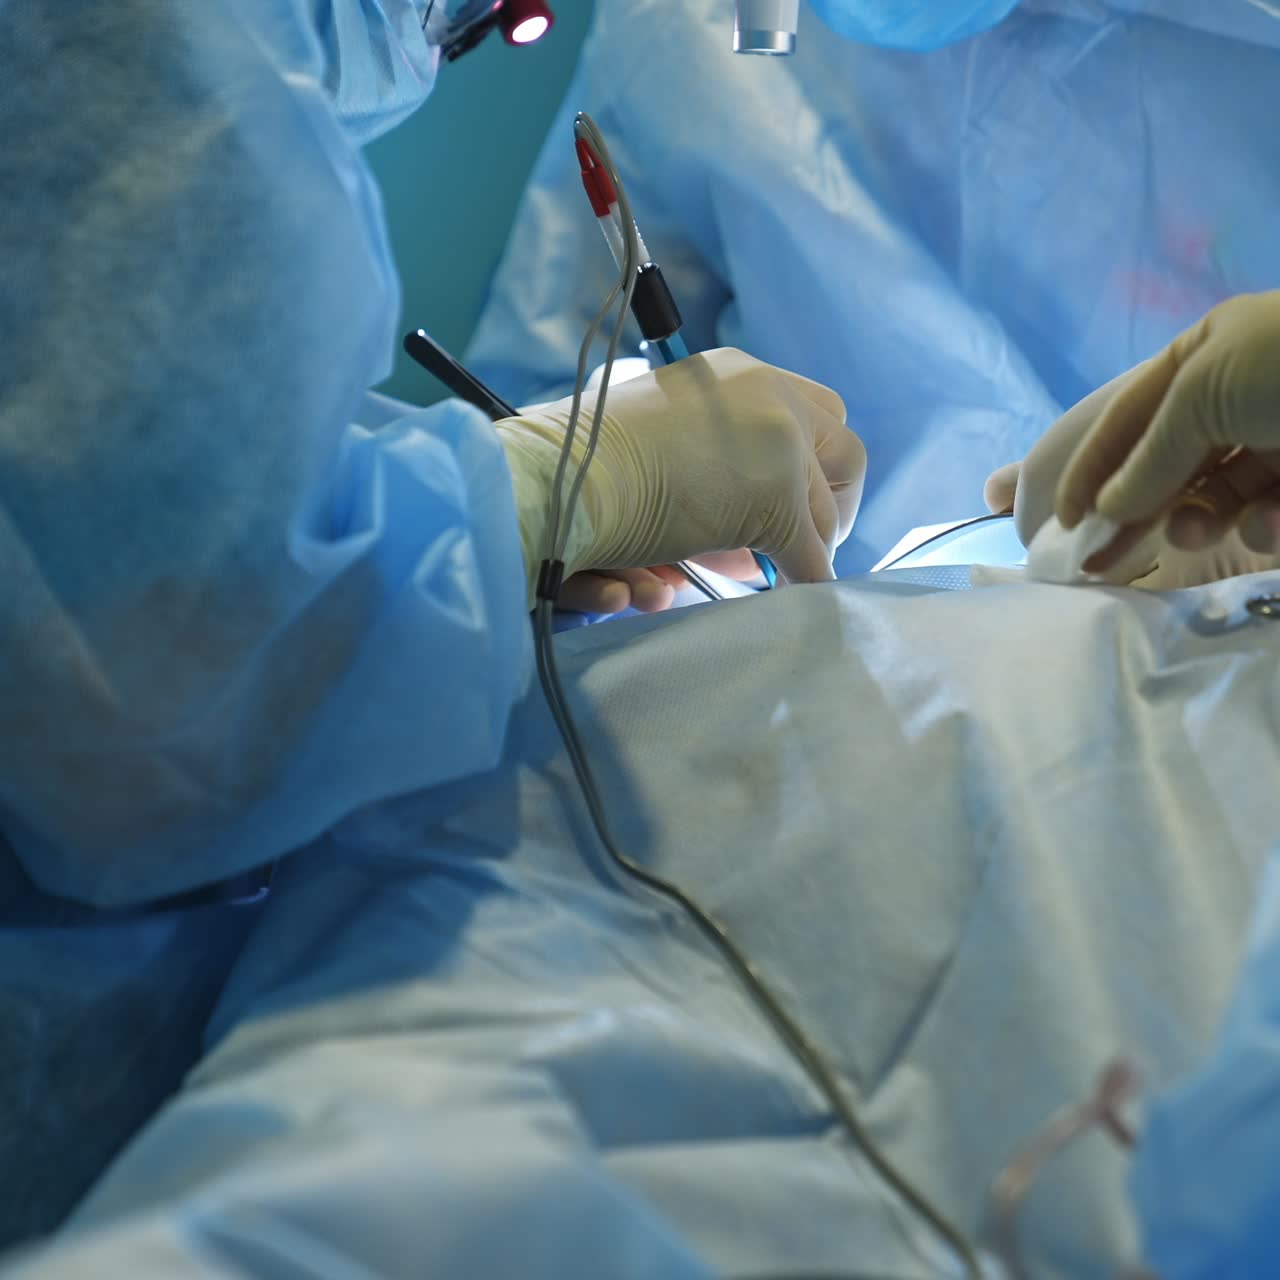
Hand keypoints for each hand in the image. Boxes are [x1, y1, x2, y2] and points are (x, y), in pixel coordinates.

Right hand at [497, 349, 865, 608]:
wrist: (563, 479)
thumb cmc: (587, 464)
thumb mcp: (668, 440)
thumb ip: (716, 461)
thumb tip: (752, 529)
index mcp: (737, 377)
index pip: (813, 411)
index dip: (813, 464)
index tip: (797, 502)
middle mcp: (767, 395)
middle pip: (844, 450)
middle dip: (831, 503)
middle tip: (808, 541)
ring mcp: (778, 445)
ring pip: (825, 510)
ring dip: (804, 546)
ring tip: (772, 573)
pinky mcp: (776, 499)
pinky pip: (810, 555)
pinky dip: (803, 579)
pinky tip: (787, 592)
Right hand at [1056, 292, 1279, 571]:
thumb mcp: (1201, 393)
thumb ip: (1150, 456)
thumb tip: (1110, 508)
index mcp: (1206, 354)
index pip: (1129, 418)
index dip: (1093, 469)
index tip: (1066, 523)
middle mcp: (1240, 393)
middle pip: (1167, 464)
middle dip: (1135, 509)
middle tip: (1099, 561)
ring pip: (1216, 496)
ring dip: (1197, 519)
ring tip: (1196, 532)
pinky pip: (1271, 513)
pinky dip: (1265, 525)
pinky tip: (1273, 525)